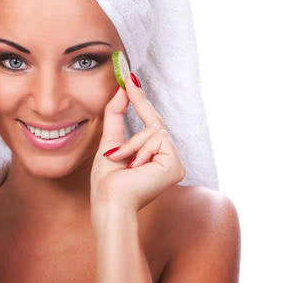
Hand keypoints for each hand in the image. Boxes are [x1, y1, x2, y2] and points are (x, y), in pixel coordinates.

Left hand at [90, 73, 185, 215]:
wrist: (110, 203)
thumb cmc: (107, 182)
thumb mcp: (109, 142)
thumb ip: (116, 116)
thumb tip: (121, 89)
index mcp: (153, 158)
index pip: (150, 125)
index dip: (141, 102)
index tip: (131, 80)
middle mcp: (168, 160)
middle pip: (155, 123)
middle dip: (140, 103)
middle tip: (128, 80)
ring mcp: (174, 164)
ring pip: (155, 130)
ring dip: (132, 143)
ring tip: (120, 160)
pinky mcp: (176, 166)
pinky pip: (158, 139)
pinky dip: (140, 149)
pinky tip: (135, 166)